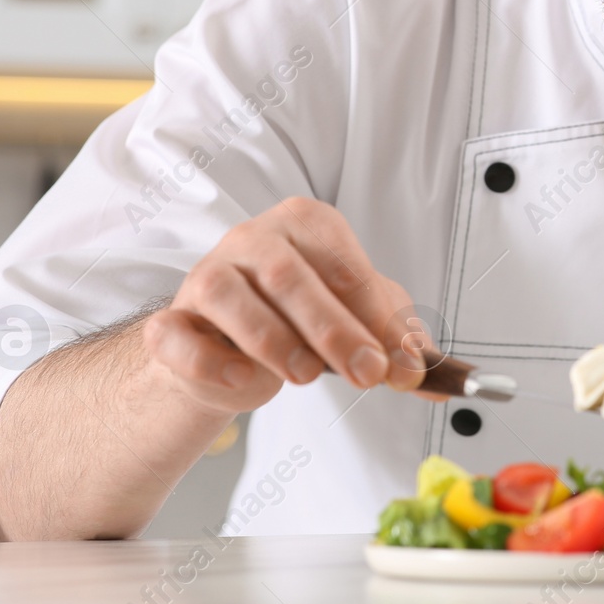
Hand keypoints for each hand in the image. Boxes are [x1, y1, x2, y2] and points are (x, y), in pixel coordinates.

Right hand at [143, 197, 434, 414]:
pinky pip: (178, 335)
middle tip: (368, 374)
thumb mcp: (358, 322)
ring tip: (305, 375)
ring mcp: (205, 276)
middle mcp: (252, 239)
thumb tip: (433, 378)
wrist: (227, 353)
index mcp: (305, 225)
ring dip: (273, 340)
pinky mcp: (169, 322)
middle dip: (335, 330)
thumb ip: (396, 344)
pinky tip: (243, 379)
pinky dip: (210, 360)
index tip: (404, 364)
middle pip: (289, 276)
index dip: (379, 318)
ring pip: (230, 296)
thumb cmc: (298, 322)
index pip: (345, 266)